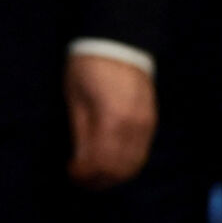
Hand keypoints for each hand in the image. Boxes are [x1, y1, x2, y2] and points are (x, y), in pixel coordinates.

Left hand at [64, 54, 156, 189]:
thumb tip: (79, 160)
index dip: (83, 174)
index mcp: (111, 119)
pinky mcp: (152, 122)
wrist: (117, 42)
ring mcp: (147, 125)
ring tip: (93, 176)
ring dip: (113, 176)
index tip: (69, 173)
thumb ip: (80, 131)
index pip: (99, 161)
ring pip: (134, 165)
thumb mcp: (74, 97)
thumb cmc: (87, 67)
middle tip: (79, 180)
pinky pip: (142, 153)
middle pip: (119, 169)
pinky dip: (126, 165)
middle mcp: (134, 127)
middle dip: (98, 180)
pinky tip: (110, 164)